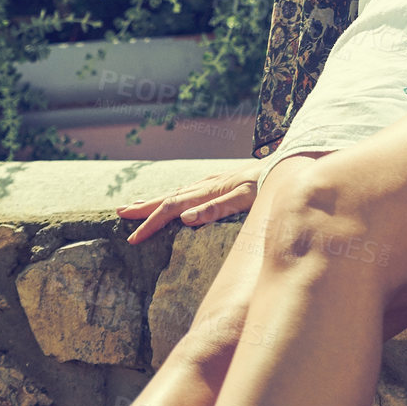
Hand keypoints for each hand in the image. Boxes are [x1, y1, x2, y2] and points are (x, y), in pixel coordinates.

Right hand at [115, 162, 260, 244]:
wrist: (287, 165)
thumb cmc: (268, 186)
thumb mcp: (245, 200)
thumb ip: (217, 208)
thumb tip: (185, 219)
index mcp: (208, 190)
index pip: (171, 208)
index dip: (150, 223)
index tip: (132, 239)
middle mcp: (207, 184)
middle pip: (168, 197)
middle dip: (143, 207)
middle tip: (119, 214)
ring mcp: (214, 182)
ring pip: (177, 192)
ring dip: (155, 200)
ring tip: (135, 205)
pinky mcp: (222, 181)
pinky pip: (189, 190)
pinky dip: (173, 196)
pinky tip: (173, 199)